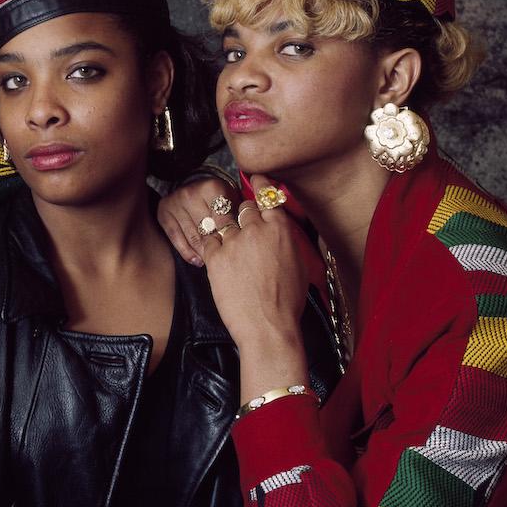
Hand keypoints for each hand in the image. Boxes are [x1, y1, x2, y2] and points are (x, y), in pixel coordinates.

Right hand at [158, 176, 240, 265]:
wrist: (195, 187)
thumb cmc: (219, 198)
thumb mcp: (232, 200)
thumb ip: (237, 217)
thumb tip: (241, 240)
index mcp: (211, 187)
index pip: (223, 221)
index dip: (230, 238)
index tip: (237, 250)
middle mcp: (190, 193)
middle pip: (207, 230)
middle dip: (217, 247)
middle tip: (226, 260)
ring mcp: (175, 203)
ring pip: (193, 237)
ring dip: (203, 253)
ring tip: (213, 263)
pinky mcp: (163, 213)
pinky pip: (176, 238)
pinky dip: (187, 252)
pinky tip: (197, 260)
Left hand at [200, 175, 308, 394]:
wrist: (267, 326)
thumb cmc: (287, 303)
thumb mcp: (298, 264)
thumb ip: (285, 241)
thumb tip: (278, 233)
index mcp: (280, 228)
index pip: (266, 195)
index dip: (260, 186)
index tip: (255, 180)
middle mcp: (256, 229)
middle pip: (243, 207)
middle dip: (241, 213)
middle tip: (241, 224)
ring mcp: (233, 241)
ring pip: (223, 222)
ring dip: (225, 229)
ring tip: (227, 242)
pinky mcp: (215, 257)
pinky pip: (208, 240)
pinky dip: (211, 245)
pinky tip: (217, 255)